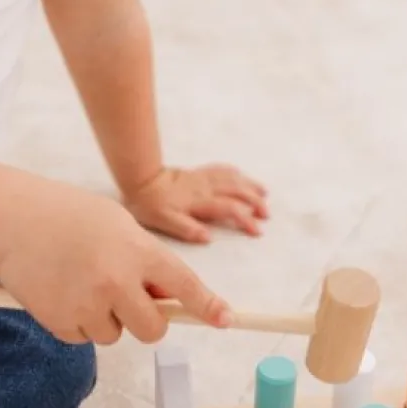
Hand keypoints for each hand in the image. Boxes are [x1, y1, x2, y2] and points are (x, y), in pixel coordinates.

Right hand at [0, 195, 230, 344]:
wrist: (13, 221)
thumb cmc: (73, 220)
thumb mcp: (120, 227)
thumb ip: (148, 261)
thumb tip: (171, 300)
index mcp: (138, 252)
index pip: (184, 286)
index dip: (207, 306)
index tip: (226, 319)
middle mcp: (117, 281)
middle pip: (153, 329)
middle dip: (148, 321)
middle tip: (130, 300)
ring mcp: (88, 304)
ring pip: (115, 335)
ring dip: (106, 318)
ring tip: (82, 283)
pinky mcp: (61, 322)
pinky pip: (84, 337)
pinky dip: (78, 322)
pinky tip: (63, 292)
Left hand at [124, 164, 268, 243]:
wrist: (140, 179)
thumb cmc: (150, 205)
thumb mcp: (164, 222)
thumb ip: (187, 229)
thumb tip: (208, 238)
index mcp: (201, 202)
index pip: (231, 210)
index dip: (247, 220)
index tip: (257, 232)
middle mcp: (207, 188)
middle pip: (238, 192)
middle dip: (256, 202)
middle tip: (266, 215)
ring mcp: (204, 178)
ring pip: (233, 179)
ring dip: (250, 186)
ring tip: (264, 194)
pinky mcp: (198, 172)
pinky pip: (222, 169)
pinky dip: (235, 173)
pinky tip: (241, 176)